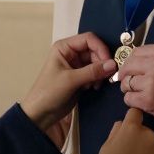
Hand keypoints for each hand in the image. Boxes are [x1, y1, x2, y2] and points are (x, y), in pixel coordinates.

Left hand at [22, 32, 116, 147]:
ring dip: (100, 73)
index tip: (109, 62)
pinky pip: (94, 73)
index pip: (88, 39)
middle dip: (101, 63)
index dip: (101, 48)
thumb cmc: (49, 92)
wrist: (40, 114)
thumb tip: (113, 64)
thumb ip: (92, 71)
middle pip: (94, 51)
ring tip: (96, 85)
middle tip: (106, 76)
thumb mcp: (71, 80)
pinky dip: (97, 79)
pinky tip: (92, 88)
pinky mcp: (79, 77)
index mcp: (64, 47)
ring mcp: (75, 65)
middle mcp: (70, 53)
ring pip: (96, 62)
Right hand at [94, 108, 153, 153]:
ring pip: (151, 144)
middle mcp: (148, 136)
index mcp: (132, 129)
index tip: (128, 126)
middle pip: (144, 130)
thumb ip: (116, 132)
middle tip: (126, 152)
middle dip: (137, 136)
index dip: (131, 119)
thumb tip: (122, 125)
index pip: (135, 112)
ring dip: (145, 149)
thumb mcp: (105, 147)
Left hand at [117, 44, 153, 143]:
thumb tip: (136, 63)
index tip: (132, 70)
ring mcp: (153, 81)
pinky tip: (146, 104)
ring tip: (143, 95)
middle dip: (127, 76)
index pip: (136, 52)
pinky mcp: (149, 99)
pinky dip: (134, 103)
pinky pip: (128, 99)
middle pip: (127, 66)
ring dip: (131, 91)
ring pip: (126, 83)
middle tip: (131, 84)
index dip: (131, 63)